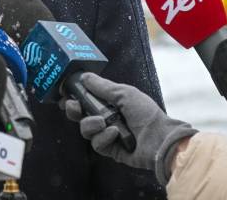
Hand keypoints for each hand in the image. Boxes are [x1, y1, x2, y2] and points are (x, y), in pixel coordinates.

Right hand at [59, 72, 196, 184]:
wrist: (160, 139)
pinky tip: (115, 133)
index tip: (66, 95)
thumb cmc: (146, 113)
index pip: (85, 99)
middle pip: (79, 115)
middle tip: (75, 107)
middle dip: (74, 110)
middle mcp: (106, 118)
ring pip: (85, 129)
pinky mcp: (110, 150)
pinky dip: (104, 137)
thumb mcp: (124, 93)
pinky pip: (97, 143)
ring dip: (91, 124)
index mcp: (109, 103)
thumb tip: (83, 76)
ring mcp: (107, 134)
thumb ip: (102, 86)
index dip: (74, 98)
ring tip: (103, 122)